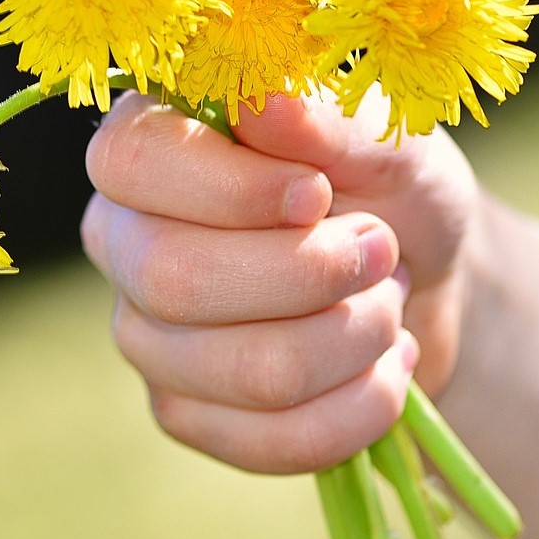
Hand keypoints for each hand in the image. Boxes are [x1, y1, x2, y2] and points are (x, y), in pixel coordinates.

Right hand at [80, 86, 478, 473]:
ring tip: (387, 301)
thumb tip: (263, 99)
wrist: (415, 279)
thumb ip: (324, 117)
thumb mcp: (380, 134)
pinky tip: (381, 365)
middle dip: (309, 274)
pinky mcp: (182, 409)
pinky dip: (358, 406)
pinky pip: (266, 439)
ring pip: (239, 368)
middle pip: (173, 279)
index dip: (231, 189)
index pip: (132, 164)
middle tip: (380, 249)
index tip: (319, 193)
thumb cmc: (384, 183)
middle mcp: (123, 235)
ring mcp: (143, 331)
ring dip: (352, 337)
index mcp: (148, 143)